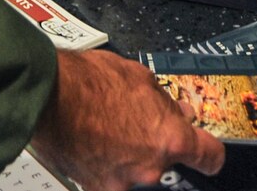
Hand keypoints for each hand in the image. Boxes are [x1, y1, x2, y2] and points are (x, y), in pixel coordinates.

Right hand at [31, 48, 224, 190]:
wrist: (45, 96)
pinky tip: (94, 140)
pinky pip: (111, 176)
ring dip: (130, 154)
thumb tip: (176, 110)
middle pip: (168, 162)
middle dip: (157, 144)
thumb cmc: (87, 82)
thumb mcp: (138, 77)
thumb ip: (164, 102)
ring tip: (109, 128)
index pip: (210, 157)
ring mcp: (122, 183)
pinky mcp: (95, 188)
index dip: (210, 153)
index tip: (208, 153)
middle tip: (138, 124)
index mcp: (169, 138)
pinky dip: (107, 163)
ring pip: (137, 171)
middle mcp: (150, 168)